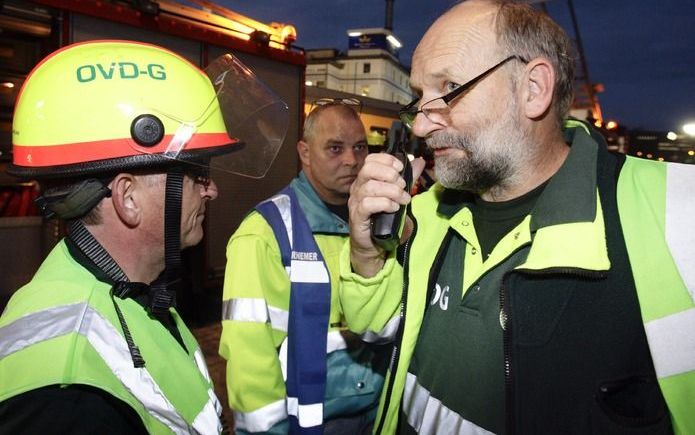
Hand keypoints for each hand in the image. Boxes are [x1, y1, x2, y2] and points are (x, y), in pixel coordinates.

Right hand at [348, 154, 424, 276]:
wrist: (374, 245)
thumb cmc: (384, 219)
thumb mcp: (398, 195)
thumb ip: (408, 178)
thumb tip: (419, 161)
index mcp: (366, 180)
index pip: (370, 160)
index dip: (387, 160)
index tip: (401, 168)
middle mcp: (357, 188)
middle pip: (368, 169)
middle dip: (389, 175)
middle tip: (403, 186)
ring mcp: (355, 202)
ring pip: (370, 187)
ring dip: (392, 191)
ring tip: (404, 200)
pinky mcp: (357, 216)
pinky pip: (367, 204)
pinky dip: (384, 203)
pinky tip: (394, 208)